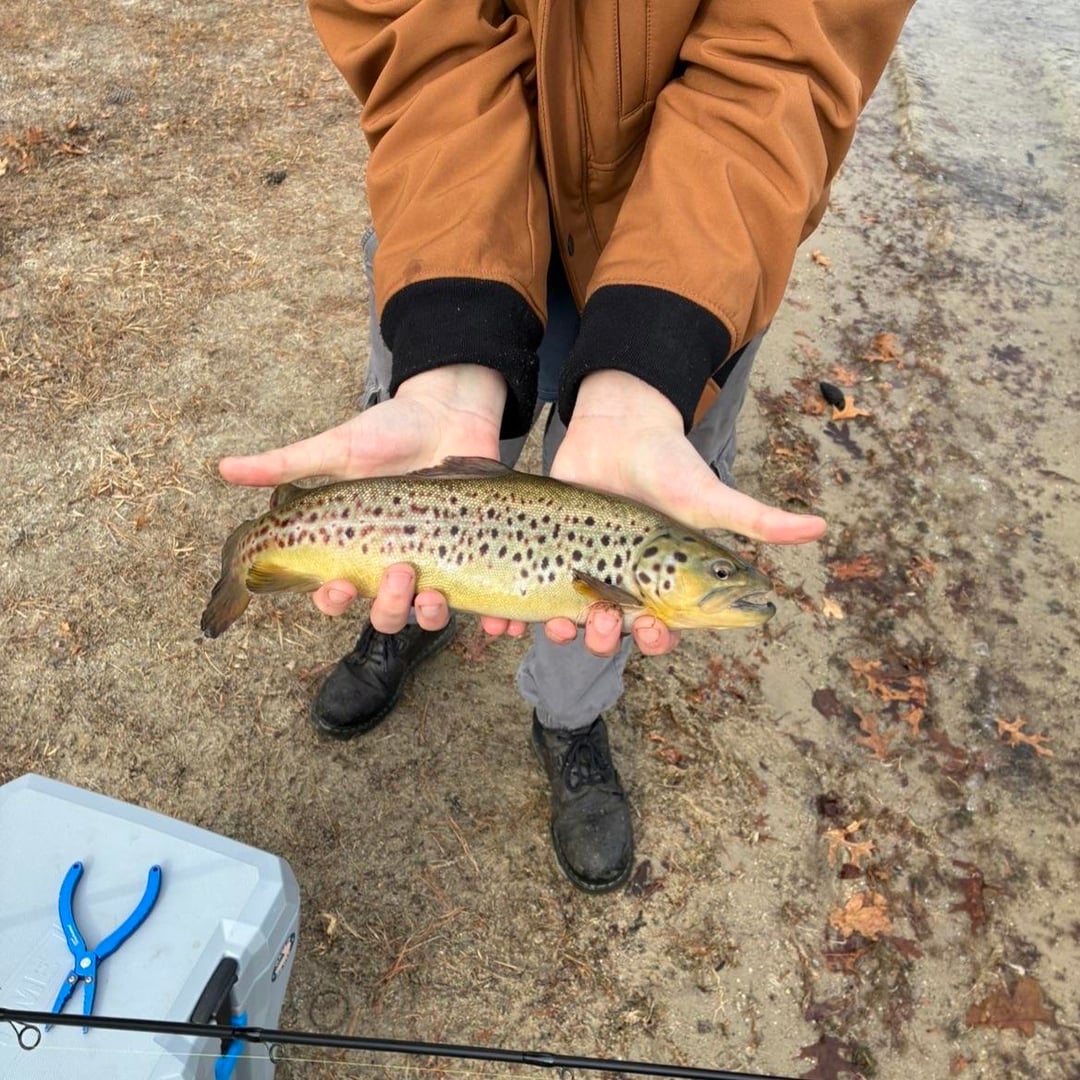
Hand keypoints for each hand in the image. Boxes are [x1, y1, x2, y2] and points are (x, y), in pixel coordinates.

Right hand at [218, 365, 527, 636]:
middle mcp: (393, 562)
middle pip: (383, 614)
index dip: (333, 602)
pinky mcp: (474, 556)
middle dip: (387, 607)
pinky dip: (489, 620)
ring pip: (425, 616)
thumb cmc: (390, 430)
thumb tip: (222, 468)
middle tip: (400, 570)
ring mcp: (434, 562)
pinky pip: (479, 600)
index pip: (335, 594)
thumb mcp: (337, 447)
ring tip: (435, 593)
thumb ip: (285, 465)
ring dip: (427, 616)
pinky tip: (497, 623)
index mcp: (356, 547)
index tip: (338, 587)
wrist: (450, 411)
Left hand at [546, 370, 826, 656]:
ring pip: (576, 622)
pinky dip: (529, 617)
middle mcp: (625, 583)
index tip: (652, 630)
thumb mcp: (709, 497)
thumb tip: (822, 526)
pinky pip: (540, 596)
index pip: (664, 629)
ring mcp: (588, 571)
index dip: (658, 640)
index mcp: (665, 581)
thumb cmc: (669, 463)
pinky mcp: (554, 554)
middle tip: (602, 621)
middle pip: (616, 633)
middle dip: (607, 639)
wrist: (616, 426)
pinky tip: (520, 622)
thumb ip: (757, 519)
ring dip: (570, 634)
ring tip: (562, 623)